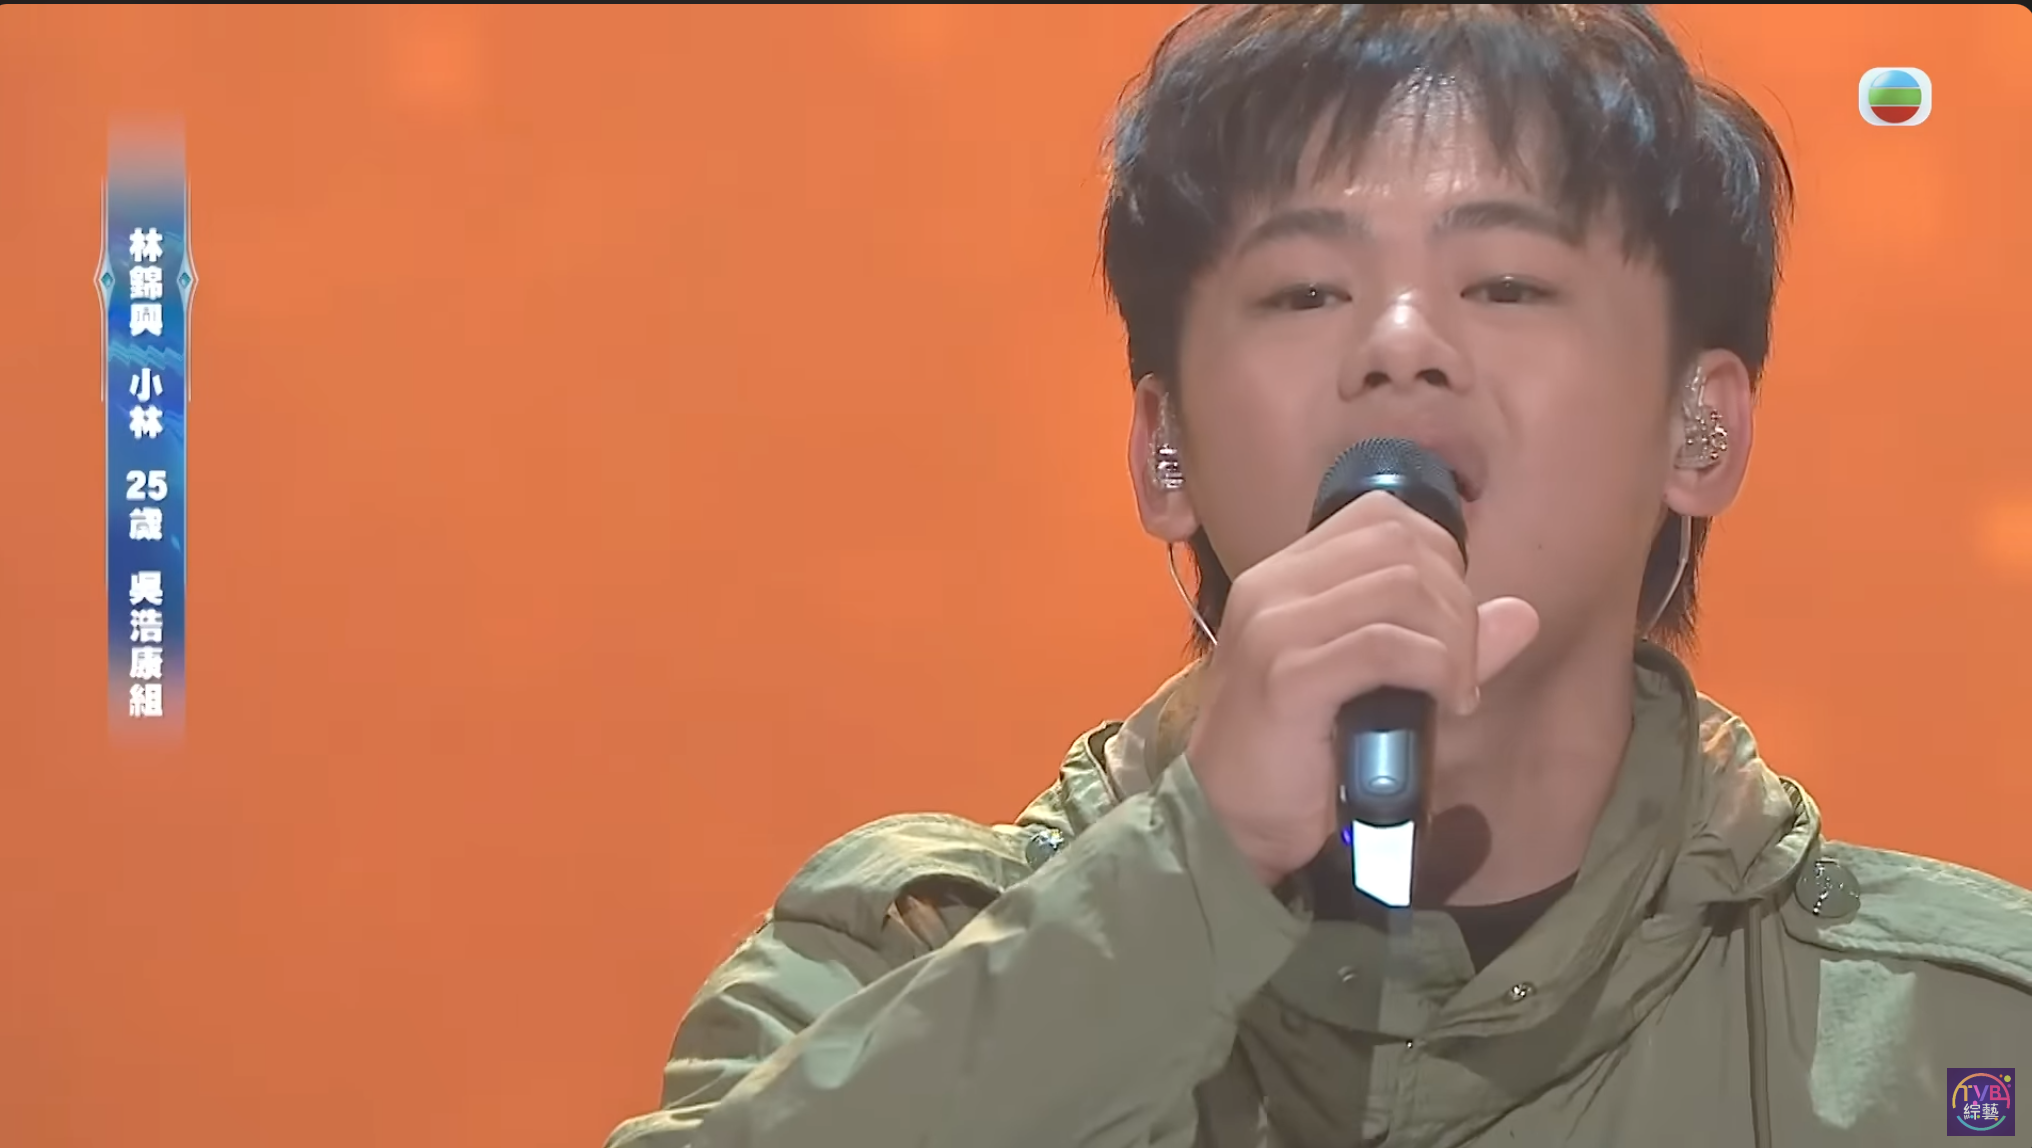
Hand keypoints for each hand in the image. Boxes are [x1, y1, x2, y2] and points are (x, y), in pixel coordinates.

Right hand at [1185, 492, 1540, 885]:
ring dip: (1453, 638)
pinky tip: (1448, 703)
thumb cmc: (1301, 756)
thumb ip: (1441, 642)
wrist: (1238, 826)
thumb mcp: (1376, 686)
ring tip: (1457, 689)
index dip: (1441, 553)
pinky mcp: (1285, 677)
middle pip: (1400, 544)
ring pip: (1400, 586)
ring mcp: (1273, 628)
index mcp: (1285, 575)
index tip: (1454, 618)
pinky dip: (1437, 668)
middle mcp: (1272, 586)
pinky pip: (1386, 645)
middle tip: (1463, 665)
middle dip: (1456, 600)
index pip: (1381, 515)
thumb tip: (1521, 613)